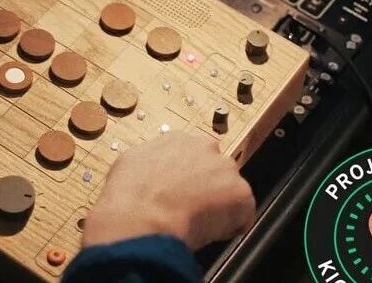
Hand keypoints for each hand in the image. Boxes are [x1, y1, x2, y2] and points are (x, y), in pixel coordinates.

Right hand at [83, 131, 255, 250]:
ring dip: (220, 205)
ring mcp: (226, 170)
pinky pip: (243, 214)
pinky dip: (230, 226)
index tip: (182, 189)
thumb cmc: (128, 196)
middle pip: (215, 169)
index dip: (188, 176)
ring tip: (198, 222)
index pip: (193, 155)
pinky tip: (209, 233)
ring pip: (230, 190)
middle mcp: (205, 148)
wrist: (141, 218)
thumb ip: (151, 162)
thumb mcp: (130, 164)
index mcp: (178, 139)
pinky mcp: (241, 194)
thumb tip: (153, 173)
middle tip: (191, 208)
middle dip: (207, 187)